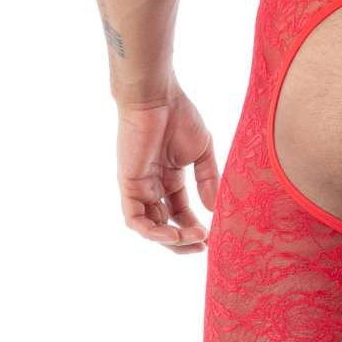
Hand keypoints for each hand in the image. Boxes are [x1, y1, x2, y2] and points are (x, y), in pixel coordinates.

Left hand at [115, 85, 218, 252]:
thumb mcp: (202, 152)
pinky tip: (174, 235)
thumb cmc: (179, 115)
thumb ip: (208, 181)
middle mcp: (152, 186)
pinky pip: (135, 220)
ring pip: (150, 228)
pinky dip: (153, 233)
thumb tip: (213, 209)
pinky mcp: (128, 185)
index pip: (180, 214)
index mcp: (169, 179)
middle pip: (165, 226)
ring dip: (172, 240)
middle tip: (203, 246)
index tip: (211, 238)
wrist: (157, 95)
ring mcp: (139, 187)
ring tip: (193, 239)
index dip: (194, 229)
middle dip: (184, 241)